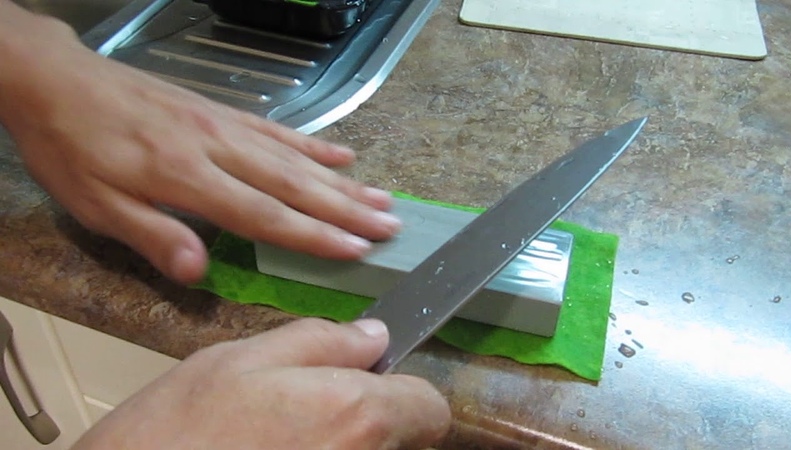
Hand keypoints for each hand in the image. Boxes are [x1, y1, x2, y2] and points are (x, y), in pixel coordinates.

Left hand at [0, 9, 400, 283]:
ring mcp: (224, 126)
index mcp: (187, 178)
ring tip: (382, 198)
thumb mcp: (95, 205)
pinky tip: (343, 157)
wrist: (58, 81)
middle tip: (392, 226)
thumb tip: (197, 271)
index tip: (358, 249)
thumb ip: (152, 235)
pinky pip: (277, 129)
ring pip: (295, 158)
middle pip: (293, 185)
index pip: (265, 214)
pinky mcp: (222, 112)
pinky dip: (313, 146)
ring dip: (342, 182)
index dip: (315, 236)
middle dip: (346, 210)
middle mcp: (217, 149)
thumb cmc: (73, 149)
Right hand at [71, 318, 450, 449]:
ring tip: (280, 442)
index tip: (371, 390)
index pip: (428, 407)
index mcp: (353, 413)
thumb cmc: (172, 434)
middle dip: (372, 423)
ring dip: (345, 447)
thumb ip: (319, 342)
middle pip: (404, 442)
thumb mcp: (238, 359)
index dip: (403, 394)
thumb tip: (374, 337)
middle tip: (309, 418)